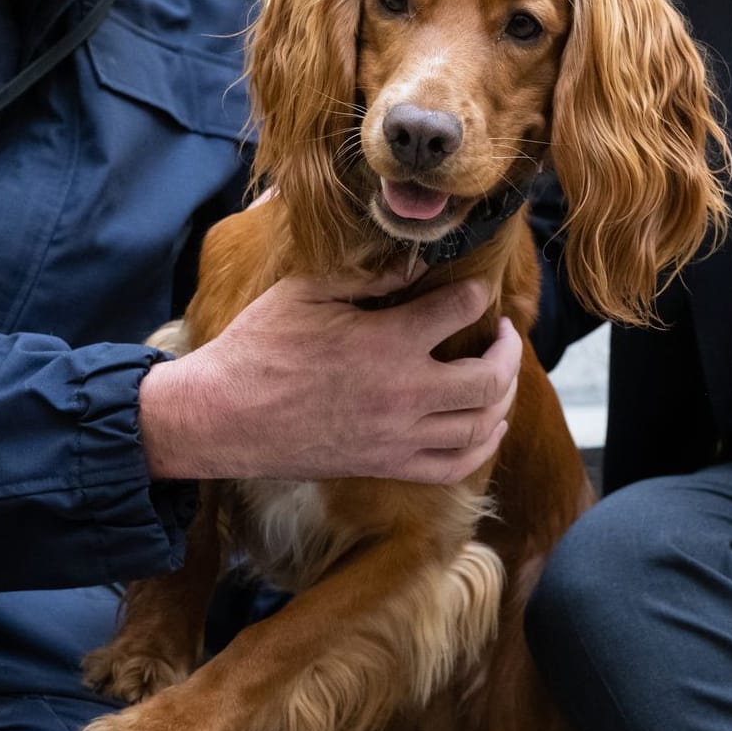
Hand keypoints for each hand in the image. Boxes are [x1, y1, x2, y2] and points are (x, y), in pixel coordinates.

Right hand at [137, 270, 520, 483]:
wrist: (223, 417)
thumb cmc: (258, 348)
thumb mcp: (307, 291)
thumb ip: (370, 277)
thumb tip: (416, 264)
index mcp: (387, 341)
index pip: (462, 308)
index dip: (478, 294)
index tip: (477, 290)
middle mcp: (405, 392)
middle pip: (492, 378)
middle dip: (508, 351)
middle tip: (502, 334)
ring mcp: (399, 436)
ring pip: (483, 425)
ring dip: (504, 398)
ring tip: (500, 376)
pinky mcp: (387, 466)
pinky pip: (455, 466)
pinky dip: (482, 447)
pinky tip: (488, 427)